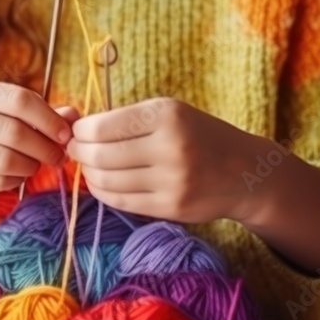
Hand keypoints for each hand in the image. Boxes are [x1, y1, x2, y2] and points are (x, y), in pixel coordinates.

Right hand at [0, 76, 75, 212]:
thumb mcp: (7, 117)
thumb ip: (41, 114)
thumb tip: (74, 115)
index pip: (18, 98)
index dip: (49, 118)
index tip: (66, 135)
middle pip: (14, 130)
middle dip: (44, 147)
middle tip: (58, 156)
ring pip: (6, 159)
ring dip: (30, 166)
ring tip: (34, 166)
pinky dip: (15, 181)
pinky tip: (15, 177)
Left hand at [66, 98, 266, 223]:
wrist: (244, 170)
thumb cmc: (197, 135)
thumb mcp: (169, 113)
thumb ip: (126, 119)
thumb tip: (75, 130)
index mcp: (165, 115)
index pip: (101, 127)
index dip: (80, 132)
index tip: (76, 132)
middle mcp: (170, 146)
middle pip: (100, 156)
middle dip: (80, 153)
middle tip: (76, 151)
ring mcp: (172, 180)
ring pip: (107, 181)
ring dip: (89, 174)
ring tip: (90, 166)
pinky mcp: (172, 206)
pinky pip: (121, 202)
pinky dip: (104, 192)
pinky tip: (104, 183)